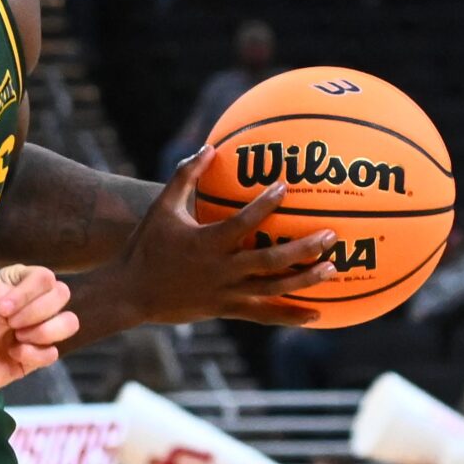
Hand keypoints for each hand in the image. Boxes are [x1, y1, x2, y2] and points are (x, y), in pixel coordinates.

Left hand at [0, 264, 77, 397]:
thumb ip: (25, 292)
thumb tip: (55, 291)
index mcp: (17, 283)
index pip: (46, 277)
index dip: (29, 294)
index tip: (3, 309)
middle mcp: (30, 303)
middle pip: (62, 296)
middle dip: (36, 313)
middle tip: (9, 324)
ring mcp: (35, 330)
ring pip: (68, 323)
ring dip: (42, 332)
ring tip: (17, 339)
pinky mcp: (35, 357)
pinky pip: (54, 352)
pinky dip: (34, 354)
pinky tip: (12, 355)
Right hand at [109, 146, 335, 326]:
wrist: (131, 293)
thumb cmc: (145, 245)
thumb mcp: (161, 207)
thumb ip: (185, 177)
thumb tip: (209, 147)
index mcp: (206, 242)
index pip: (243, 222)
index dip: (265, 205)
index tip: (285, 187)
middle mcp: (221, 270)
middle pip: (270, 261)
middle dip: (303, 249)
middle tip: (330, 236)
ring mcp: (226, 293)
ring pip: (273, 289)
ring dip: (305, 280)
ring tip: (333, 268)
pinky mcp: (226, 309)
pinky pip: (263, 314)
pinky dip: (290, 316)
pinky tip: (316, 316)